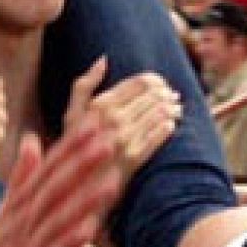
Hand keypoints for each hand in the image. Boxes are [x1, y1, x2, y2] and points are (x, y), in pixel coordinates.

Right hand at [0, 118, 120, 246]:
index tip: (95, 122)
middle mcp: (21, 224)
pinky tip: (88, 230)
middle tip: (107, 141)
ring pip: (56, 221)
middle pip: (52, 189)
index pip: (47, 169)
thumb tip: (31, 140)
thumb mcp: (4, 213)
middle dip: (79, 165)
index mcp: (18, 206)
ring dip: (83, 201)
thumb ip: (21, 178)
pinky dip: (68, 244)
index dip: (70, 146)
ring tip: (111, 182)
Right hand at [63, 57, 182, 184]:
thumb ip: (84, 84)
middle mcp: (113, 120)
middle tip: (172, 95)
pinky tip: (169, 125)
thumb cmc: (72, 147)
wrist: (74, 186)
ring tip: (175, 108)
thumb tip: (103, 60)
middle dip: (166, 93)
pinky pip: (158, 137)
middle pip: (153, 96)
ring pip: (159, 114)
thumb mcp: (71, 113)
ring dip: (171, 109)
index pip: (140, 82)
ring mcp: (124, 140)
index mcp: (100, 105)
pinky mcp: (134, 160)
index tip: (160, 83)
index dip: (154, 80)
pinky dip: (168, 127)